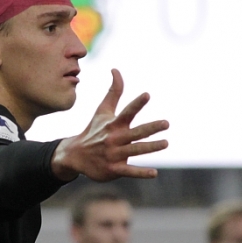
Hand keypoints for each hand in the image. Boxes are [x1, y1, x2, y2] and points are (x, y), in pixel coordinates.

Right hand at [50, 69, 168, 181]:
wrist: (75, 155)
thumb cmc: (94, 130)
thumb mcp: (102, 111)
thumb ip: (113, 92)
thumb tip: (116, 69)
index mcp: (114, 124)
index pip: (127, 112)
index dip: (137, 104)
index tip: (147, 95)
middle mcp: (114, 138)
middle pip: (135, 132)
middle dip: (150, 128)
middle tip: (166, 123)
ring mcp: (113, 154)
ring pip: (135, 150)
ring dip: (150, 147)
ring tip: (165, 143)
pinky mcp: (113, 169)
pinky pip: (129, 171)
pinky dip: (141, 173)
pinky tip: (154, 173)